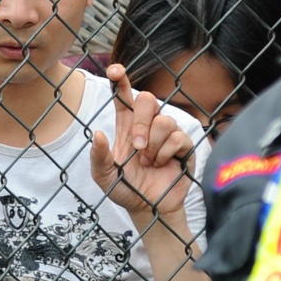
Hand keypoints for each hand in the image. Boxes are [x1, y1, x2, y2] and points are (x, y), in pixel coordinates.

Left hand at [91, 65, 194, 219]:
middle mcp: (148, 125)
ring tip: (149, 162)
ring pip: (164, 120)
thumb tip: (96, 133)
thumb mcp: (104, 177)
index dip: (120, 80)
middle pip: (148, 99)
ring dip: (154, 144)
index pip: (124, 96)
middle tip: (138, 147)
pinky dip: (166, 153)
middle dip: (141, 122)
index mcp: (127, 126)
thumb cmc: (125, 190)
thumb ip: (98, 157)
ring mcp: (167, 134)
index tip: (115, 70)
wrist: (149, 209)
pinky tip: (162, 165)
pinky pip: (178, 137)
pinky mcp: (184, 146)